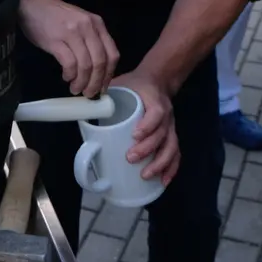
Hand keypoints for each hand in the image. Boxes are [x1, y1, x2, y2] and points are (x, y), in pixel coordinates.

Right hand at [17, 0, 118, 96]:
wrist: (34, 2)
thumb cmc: (57, 16)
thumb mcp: (81, 23)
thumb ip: (91, 40)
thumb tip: (97, 71)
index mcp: (97, 24)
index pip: (112, 54)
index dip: (109, 75)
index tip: (103, 87)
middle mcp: (88, 28)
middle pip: (100, 62)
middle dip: (96, 83)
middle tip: (89, 94)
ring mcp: (72, 33)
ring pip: (85, 65)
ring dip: (82, 82)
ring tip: (76, 89)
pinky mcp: (56, 40)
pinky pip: (69, 63)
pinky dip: (70, 74)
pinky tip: (66, 77)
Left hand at [109, 68, 179, 185]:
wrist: (157, 81)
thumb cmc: (136, 85)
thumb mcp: (121, 83)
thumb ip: (106, 95)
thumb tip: (85, 108)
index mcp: (154, 100)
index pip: (156, 113)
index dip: (147, 125)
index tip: (134, 135)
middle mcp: (166, 115)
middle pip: (162, 134)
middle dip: (147, 149)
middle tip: (130, 158)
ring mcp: (171, 127)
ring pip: (171, 147)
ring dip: (160, 163)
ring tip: (145, 175)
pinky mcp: (171, 136)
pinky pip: (176, 153)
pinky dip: (171, 169)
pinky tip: (163, 181)